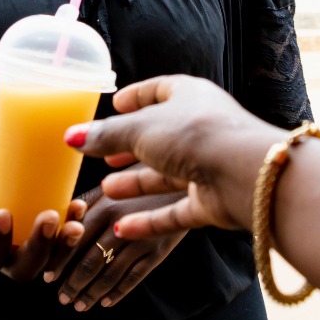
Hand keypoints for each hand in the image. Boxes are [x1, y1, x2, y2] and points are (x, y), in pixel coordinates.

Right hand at [0, 161, 85, 279]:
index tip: (4, 214)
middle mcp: (0, 254)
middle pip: (22, 268)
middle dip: (39, 247)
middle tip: (50, 216)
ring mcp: (21, 249)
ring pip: (46, 261)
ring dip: (63, 245)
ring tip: (74, 220)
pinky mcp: (39, 236)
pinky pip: (58, 243)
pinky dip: (70, 229)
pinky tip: (78, 207)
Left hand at [44, 187, 186, 310]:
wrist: (183, 182)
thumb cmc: (142, 179)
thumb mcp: (114, 183)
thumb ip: (88, 201)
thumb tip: (61, 219)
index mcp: (105, 206)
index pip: (75, 241)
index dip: (60, 262)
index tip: (48, 277)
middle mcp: (121, 225)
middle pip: (90, 263)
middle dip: (73, 284)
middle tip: (62, 298)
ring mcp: (140, 241)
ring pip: (110, 275)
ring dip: (91, 293)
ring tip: (79, 306)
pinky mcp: (157, 252)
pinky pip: (134, 278)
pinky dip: (118, 292)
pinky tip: (106, 302)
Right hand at [68, 75, 284, 240]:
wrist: (246, 174)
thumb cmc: (194, 135)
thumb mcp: (140, 129)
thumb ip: (106, 135)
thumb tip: (72, 136)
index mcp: (190, 97)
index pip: (160, 91)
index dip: (137, 97)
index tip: (115, 104)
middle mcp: (201, 130)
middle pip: (161, 137)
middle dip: (132, 146)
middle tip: (104, 155)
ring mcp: (209, 167)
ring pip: (168, 176)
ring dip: (137, 183)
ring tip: (106, 189)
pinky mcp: (213, 202)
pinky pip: (176, 211)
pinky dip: (150, 220)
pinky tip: (123, 228)